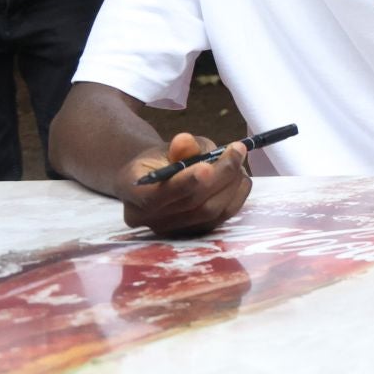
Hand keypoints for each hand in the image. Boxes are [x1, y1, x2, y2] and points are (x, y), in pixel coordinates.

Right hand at [116, 132, 252, 236]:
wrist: (159, 180)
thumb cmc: (162, 160)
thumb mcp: (166, 148)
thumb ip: (179, 148)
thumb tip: (185, 141)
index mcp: (133, 194)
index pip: (156, 196)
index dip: (184, 183)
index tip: (206, 166)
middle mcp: (149, 219)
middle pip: (192, 204)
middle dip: (221, 175)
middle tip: (237, 149)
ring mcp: (172, 230)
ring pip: (210, 212)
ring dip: (232, 184)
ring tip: (238, 160)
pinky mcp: (194, 232)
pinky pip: (222, 218)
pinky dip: (237, 195)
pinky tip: (240, 177)